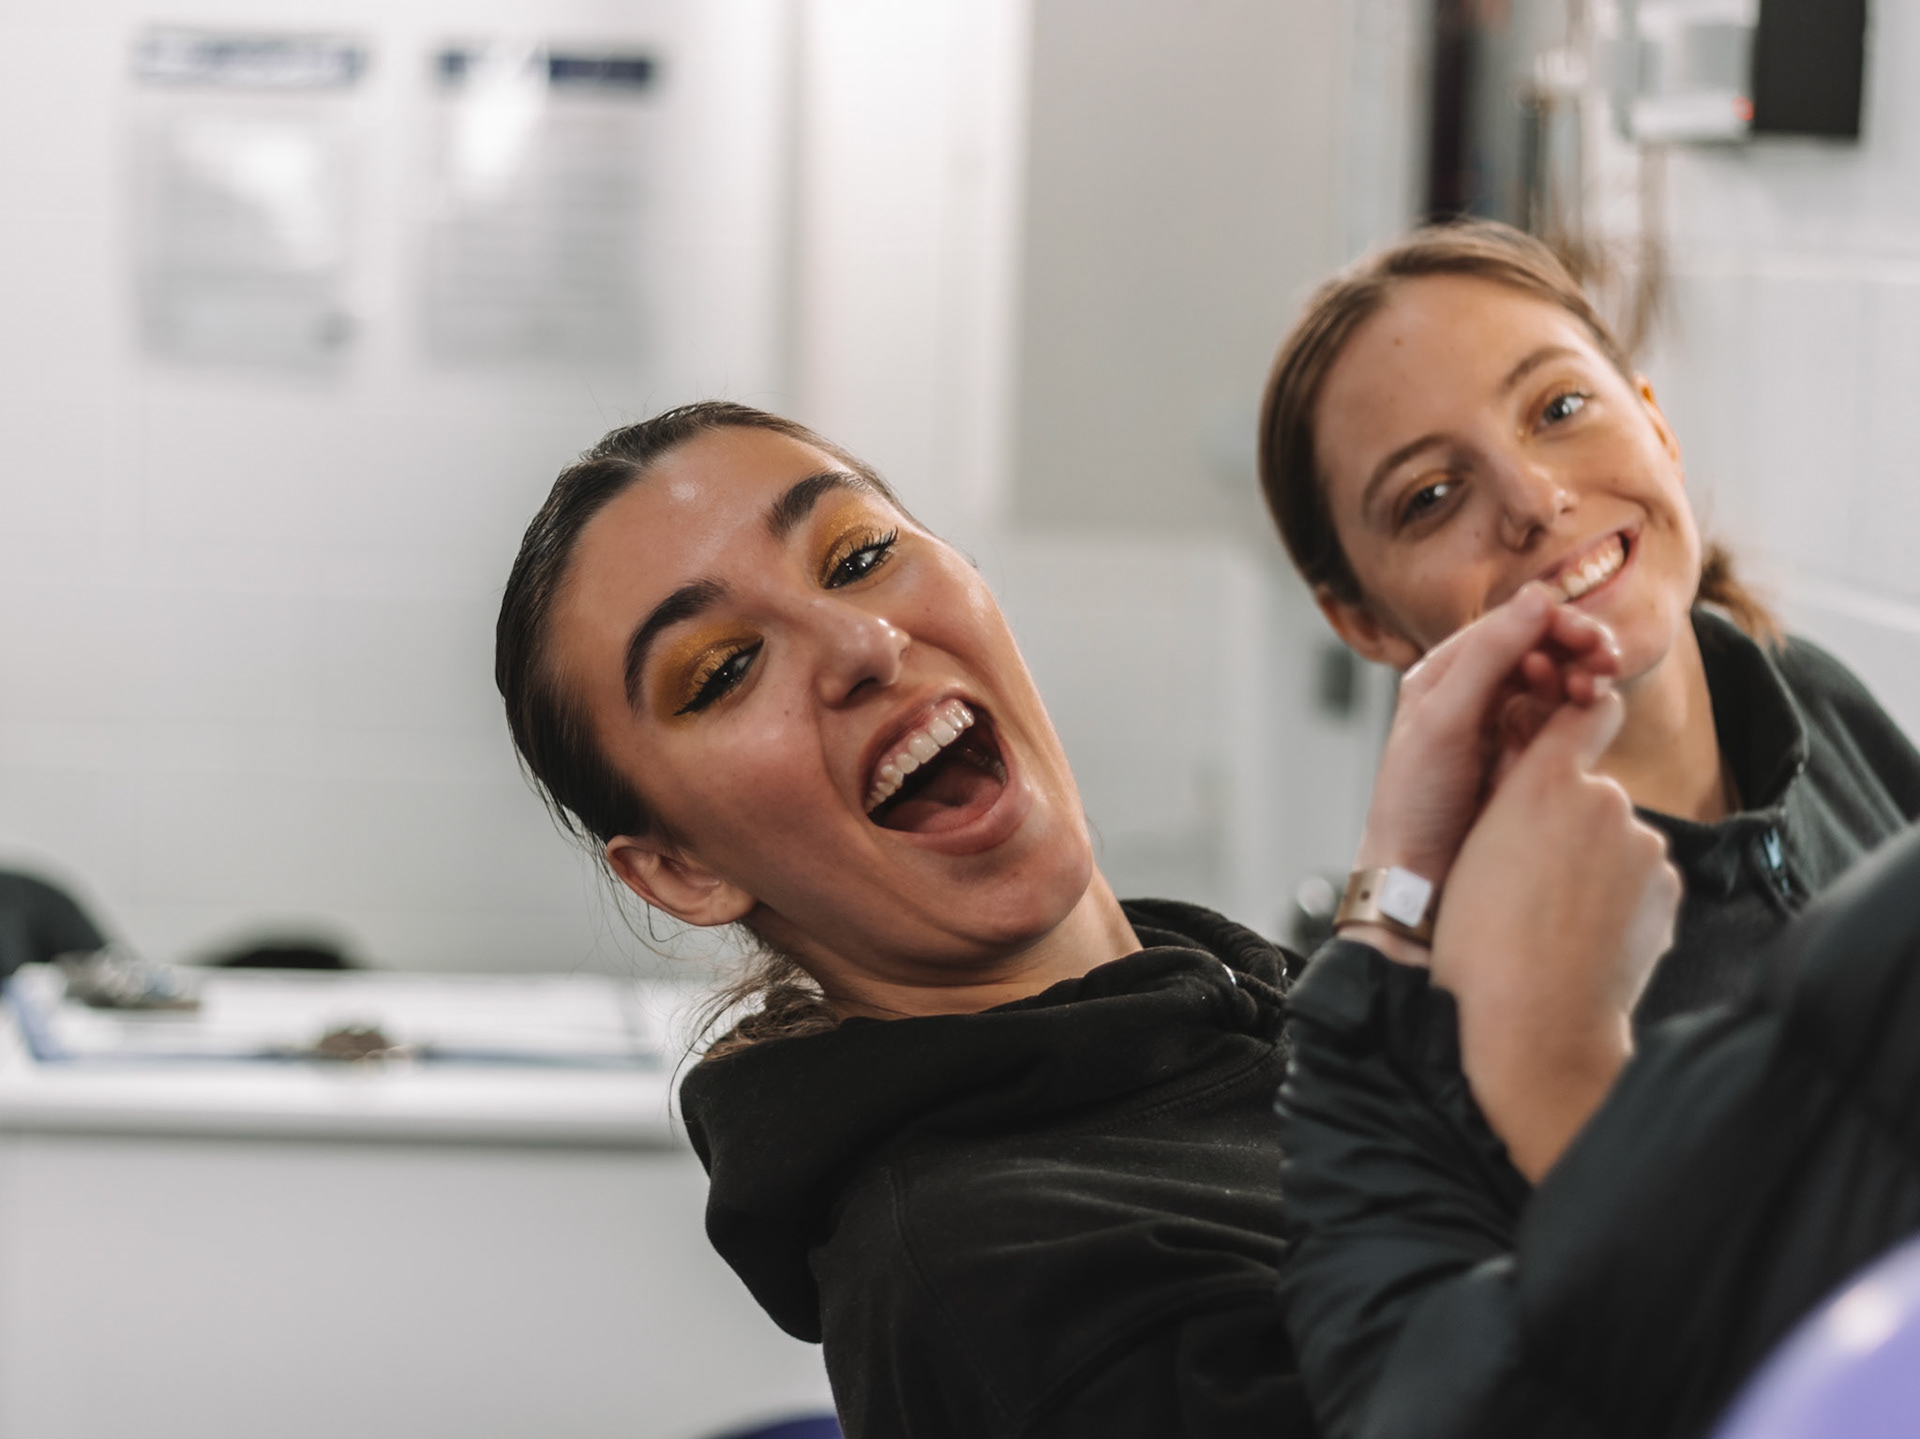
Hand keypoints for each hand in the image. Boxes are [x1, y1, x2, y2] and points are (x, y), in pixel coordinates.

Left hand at [1351, 585, 1620, 931]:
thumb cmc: (1413, 803)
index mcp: (1443, 674)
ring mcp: (1505, 726)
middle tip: (1604, 660)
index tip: (1584, 636)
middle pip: (1540, 648)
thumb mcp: (1443, 722)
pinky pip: (1568, 721)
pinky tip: (1588, 714)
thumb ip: (1489, 658)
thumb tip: (1538, 596)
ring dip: (1583, 675)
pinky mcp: (1531, 759)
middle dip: (1575, 646)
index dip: (1550, 622)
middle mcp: (1475, 693)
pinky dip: (1585, 711)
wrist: (1417, 881)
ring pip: (1559, 682)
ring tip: (1591, 687)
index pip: (1508, 626)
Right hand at [1431, 690, 1681, 1179]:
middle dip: (1570, 819)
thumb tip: (1547, 777)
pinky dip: (1617, 897)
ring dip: (1593, 862)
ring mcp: (1645, 847)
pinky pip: (1640, 878)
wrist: (1536, 1024)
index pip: (1583, 714)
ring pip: (1617, 839)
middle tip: (1530, 872)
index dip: (1578, 717)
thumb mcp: (1475, 849)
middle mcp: (1605, 800)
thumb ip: (1517, 795)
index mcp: (1545, 782)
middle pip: (1593, 792)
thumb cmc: (1483, 942)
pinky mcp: (1668, 890)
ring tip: (1553, 912)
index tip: (1574, 724)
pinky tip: (1583, 932)